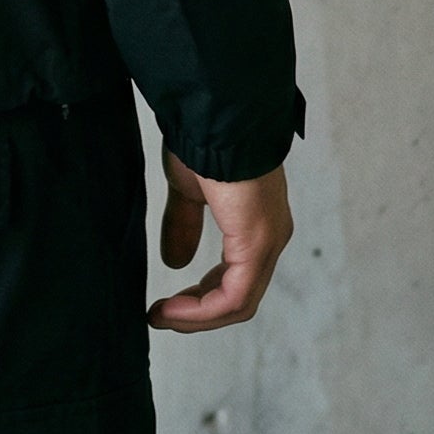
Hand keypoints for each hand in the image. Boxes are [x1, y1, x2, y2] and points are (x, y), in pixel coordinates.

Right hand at [146, 147, 293, 331]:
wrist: (214, 117)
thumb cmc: (203, 139)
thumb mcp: (189, 190)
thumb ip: (185, 225)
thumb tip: (175, 261)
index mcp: (257, 222)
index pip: (236, 276)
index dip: (201, 296)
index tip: (167, 304)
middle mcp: (270, 236)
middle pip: (239, 295)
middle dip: (198, 310)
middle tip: (163, 315)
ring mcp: (268, 242)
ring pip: (238, 302)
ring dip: (197, 316)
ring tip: (163, 316)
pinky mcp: (258, 245)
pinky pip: (234, 296)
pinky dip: (202, 310)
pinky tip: (172, 308)